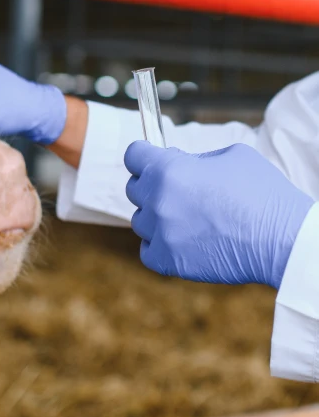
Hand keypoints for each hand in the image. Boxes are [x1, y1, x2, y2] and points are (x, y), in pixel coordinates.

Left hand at [124, 141, 315, 288]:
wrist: (283, 240)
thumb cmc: (263, 193)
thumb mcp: (232, 156)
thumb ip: (195, 158)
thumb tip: (177, 162)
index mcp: (169, 171)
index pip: (133, 155)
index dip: (144, 155)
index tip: (154, 159)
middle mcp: (158, 201)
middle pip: (134, 188)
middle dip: (153, 185)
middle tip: (180, 190)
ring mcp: (160, 233)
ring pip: (141, 220)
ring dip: (157, 216)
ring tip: (189, 218)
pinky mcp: (167, 261)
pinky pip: (147, 249)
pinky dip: (160, 245)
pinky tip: (181, 239)